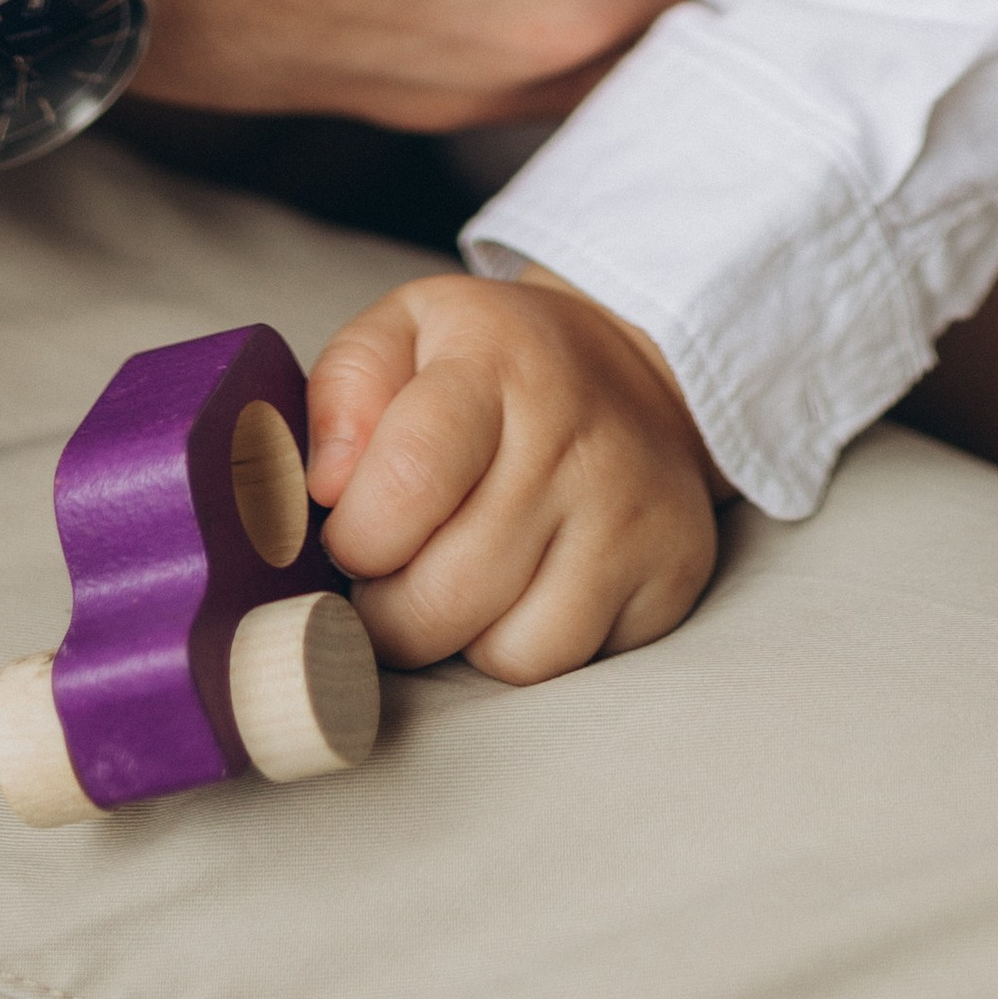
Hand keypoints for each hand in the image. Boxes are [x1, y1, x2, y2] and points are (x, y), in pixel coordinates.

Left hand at [306, 270, 721, 680]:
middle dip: (390, 610)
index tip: (351, 535)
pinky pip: (567, 667)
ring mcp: (631, 511)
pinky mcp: (672, 572)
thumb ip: (345, 389)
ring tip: (456, 581)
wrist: (635, 370)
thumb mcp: (404, 331)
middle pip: (448, 592)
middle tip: (390, 576)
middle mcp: (574, 438)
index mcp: (495, 362)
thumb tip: (325, 487)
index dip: (357, 536)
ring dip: (458, 638)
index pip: (409, 479)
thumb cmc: (493, 364)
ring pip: (508, 652)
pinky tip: (519, 593)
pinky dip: (523, 649)